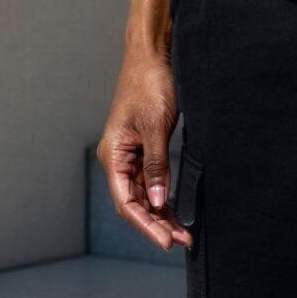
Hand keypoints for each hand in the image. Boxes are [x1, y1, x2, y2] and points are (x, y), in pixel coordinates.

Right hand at [99, 46, 187, 257]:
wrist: (153, 55)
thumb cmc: (150, 84)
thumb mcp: (156, 128)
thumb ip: (156, 167)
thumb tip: (158, 202)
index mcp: (113, 155)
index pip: (126, 202)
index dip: (146, 225)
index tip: (167, 241)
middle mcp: (117, 159)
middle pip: (134, 203)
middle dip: (156, 224)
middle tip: (182, 242)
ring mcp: (130, 155)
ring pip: (143, 195)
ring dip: (160, 214)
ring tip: (183, 233)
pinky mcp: (143, 148)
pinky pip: (150, 181)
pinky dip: (162, 197)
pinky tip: (175, 211)